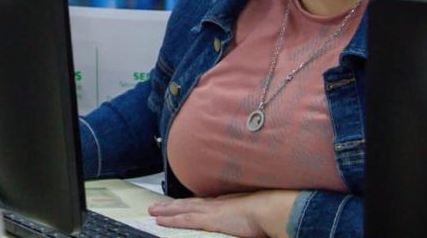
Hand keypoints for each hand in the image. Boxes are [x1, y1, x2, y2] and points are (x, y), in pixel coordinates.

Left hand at [148, 190, 297, 237]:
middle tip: (158, 205)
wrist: (273, 209)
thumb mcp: (259, 215)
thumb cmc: (272, 213)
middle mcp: (217, 204)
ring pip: (182, 210)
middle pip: (190, 203)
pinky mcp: (209, 220)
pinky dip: (171, 220)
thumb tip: (254, 223)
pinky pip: (184, 220)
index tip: (182, 203)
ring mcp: (212, 211)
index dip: (191, 203)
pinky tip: (160, 220)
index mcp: (229, 203)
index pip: (205, 203)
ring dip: (166, 210)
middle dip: (173, 205)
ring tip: (153, 210)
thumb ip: (251, 218)